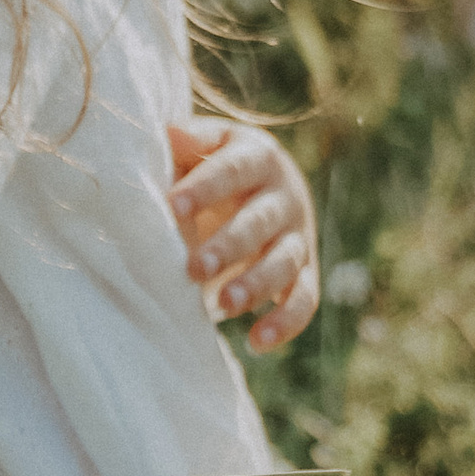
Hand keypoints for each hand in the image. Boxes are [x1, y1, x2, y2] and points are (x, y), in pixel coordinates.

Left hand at [167, 113, 318, 352]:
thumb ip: (188, 141)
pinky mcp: (306, 271)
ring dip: (256, 285)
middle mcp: (285, 195)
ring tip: (223, 305)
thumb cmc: (217, 163)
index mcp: (258, 155)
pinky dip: (286, 323)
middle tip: (193, 269)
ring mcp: (299, 235)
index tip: (172, 207)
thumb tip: (169, 133)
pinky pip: (304, 300)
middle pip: (260, 220)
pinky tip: (257, 342)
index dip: (205, 188)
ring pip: (285, 262)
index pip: (233, 170)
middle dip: (228, 245)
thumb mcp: (207, 145)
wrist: (263, 184)